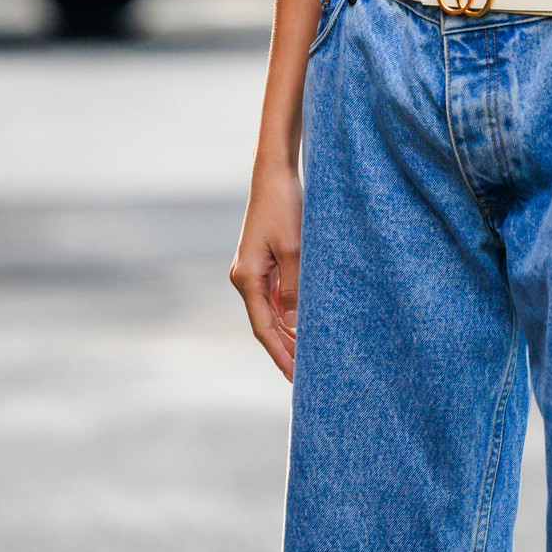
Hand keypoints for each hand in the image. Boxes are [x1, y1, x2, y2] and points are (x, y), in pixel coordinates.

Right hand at [230, 164, 302, 381]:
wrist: (274, 175)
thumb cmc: (284, 206)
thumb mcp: (293, 248)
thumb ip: (293, 287)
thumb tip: (292, 321)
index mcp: (246, 277)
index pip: (263, 328)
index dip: (279, 354)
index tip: (294, 377)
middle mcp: (245, 277)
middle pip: (264, 323)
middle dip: (283, 349)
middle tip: (304, 375)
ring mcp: (252, 269)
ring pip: (269, 311)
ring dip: (287, 332)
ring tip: (306, 356)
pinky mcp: (262, 261)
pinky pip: (274, 295)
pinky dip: (287, 312)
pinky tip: (302, 324)